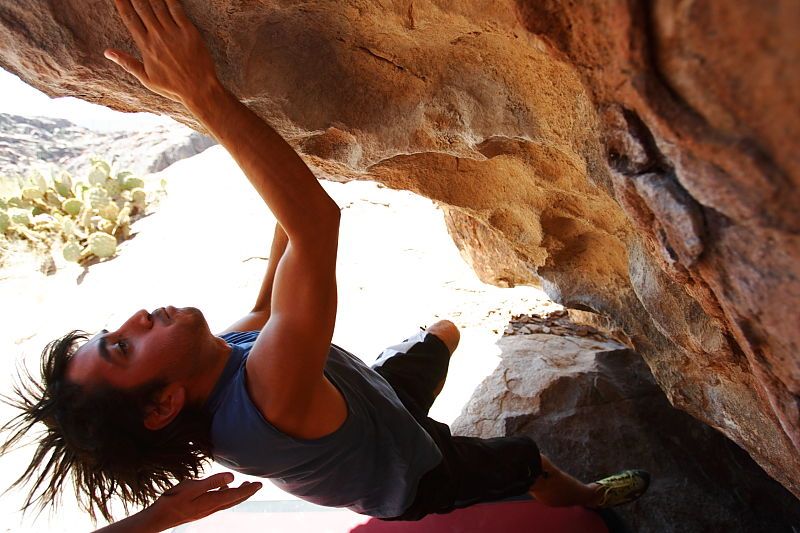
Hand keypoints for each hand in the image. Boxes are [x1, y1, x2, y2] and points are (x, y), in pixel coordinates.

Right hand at [106, 0, 220, 104]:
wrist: (199, 90)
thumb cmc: (173, 87)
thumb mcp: (146, 79)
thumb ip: (127, 62)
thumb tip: (107, 52)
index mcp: (146, 46)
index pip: (129, 18)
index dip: (122, 3)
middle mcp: (158, 36)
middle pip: (142, 7)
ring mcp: (174, 33)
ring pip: (158, 5)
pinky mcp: (190, 31)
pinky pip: (177, 9)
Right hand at [145, 472, 261, 530]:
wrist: (159, 518)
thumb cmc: (173, 500)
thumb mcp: (193, 487)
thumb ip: (213, 481)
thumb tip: (232, 477)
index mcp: (212, 501)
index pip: (236, 494)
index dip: (248, 489)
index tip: (259, 484)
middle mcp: (212, 507)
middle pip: (234, 500)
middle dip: (247, 492)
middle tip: (257, 485)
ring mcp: (206, 510)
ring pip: (227, 501)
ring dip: (238, 493)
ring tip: (244, 485)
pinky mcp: (200, 510)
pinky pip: (218, 502)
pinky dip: (226, 494)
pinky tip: (222, 488)